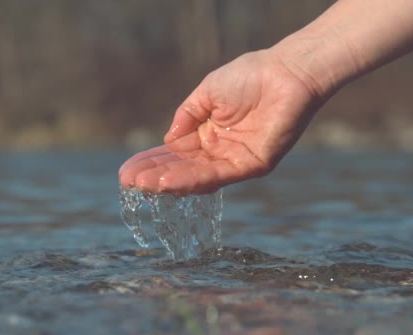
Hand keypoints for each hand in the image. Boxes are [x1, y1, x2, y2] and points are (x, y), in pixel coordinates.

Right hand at [119, 50, 324, 194]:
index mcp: (206, 134)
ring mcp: (234, 161)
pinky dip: (191, 179)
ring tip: (143, 184)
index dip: (151, 161)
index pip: (174, 154)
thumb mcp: (207, 93)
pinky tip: (168, 181)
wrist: (285, 72)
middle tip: (128, 183)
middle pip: (181, 169)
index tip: (127, 171)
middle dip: (153, 175)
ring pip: (196, 177)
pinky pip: (217, 176)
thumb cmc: (249, 76)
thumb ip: (187, 116)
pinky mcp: (251, 166)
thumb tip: (167, 141)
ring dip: (168, 182)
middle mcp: (218, 152)